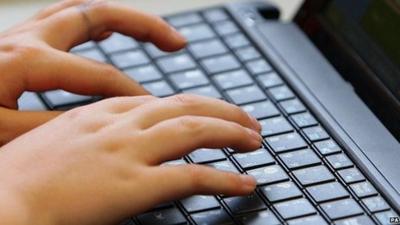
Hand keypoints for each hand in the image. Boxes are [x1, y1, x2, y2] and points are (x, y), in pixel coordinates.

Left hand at [0, 0, 185, 144]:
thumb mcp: (0, 134)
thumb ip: (51, 130)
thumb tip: (96, 126)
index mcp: (27, 60)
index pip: (100, 77)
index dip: (133, 96)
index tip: (157, 111)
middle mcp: (28, 37)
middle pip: (100, 15)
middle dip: (145, 27)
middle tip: (178, 43)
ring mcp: (24, 33)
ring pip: (85, 10)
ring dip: (125, 18)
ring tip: (155, 33)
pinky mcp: (20, 39)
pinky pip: (67, 19)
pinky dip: (96, 25)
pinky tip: (109, 35)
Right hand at [0, 94, 261, 224]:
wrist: (0, 203)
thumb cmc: (19, 178)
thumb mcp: (56, 141)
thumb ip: (91, 135)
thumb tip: (115, 141)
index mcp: (100, 113)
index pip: (160, 100)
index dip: (192, 104)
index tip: (210, 111)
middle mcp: (120, 126)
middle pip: (185, 108)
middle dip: (223, 111)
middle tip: (248, 120)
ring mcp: (129, 154)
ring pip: (195, 132)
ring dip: (231, 134)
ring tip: (255, 139)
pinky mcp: (133, 187)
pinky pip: (191, 177)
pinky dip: (224, 178)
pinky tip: (244, 181)